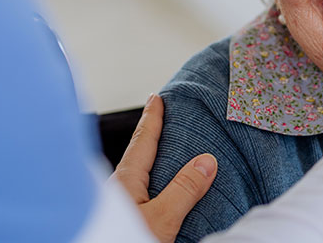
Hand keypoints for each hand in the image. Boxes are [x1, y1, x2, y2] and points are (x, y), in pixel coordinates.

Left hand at [111, 94, 217, 242]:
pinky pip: (137, 196)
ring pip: (136, 178)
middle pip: (136, 157)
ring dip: (151, 165)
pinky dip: (151, 186)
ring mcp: (116, 208)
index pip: (143, 141)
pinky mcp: (118, 223)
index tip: (157, 98)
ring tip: (166, 156)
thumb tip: (206, 159)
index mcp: (125, 181)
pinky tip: (159, 195)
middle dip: (150, 139)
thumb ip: (184, 189)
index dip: (153, 118)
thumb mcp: (161, 218)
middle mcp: (117, 191)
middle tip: (161, 120)